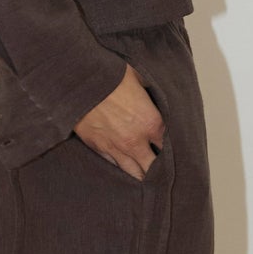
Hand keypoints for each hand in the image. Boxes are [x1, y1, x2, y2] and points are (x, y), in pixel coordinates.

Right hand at [73, 62, 165, 179]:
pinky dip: (120, 169)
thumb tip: (157, 91)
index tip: (175, 151)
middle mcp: (136, 141)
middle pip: (153, 167)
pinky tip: (125, 170)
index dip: (174, 150)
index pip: (170, 147)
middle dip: (159, 170)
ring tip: (146, 178)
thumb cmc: (109, 76)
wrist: (77, 82)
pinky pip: (113, 166)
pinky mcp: (97, 148)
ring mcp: (115, 148)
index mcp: (151, 122)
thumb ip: (151, 90)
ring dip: (141, 175)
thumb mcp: (139, 76)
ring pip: (133, 173)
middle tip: (164, 172)